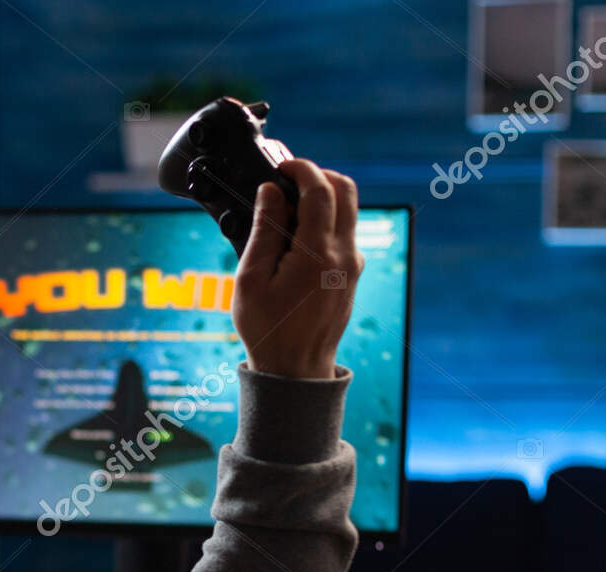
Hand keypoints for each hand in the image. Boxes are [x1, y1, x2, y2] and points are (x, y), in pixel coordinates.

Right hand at [232, 160, 363, 380]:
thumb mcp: (251, 279)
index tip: (281, 166)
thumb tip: (271, 191)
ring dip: (323, 198)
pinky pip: (345, 233)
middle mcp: (344, 255)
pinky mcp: (352, 275)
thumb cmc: (267, 329)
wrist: (295, 370)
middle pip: (346, 190)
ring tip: (287, 210)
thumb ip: (264, 230)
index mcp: (318, 254)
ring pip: (349, 210)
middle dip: (318, 175)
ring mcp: (353, 265)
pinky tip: (296, 237)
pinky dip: (326, 220)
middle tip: (288, 181)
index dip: (301, 168)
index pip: (321, 190)